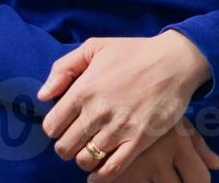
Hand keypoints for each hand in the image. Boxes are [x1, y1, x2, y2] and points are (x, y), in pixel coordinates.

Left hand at [40, 32, 212, 178]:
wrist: (175, 61)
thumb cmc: (134, 52)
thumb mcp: (95, 47)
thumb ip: (63, 68)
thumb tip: (43, 96)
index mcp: (83, 91)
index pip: (51, 127)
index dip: (55, 128)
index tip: (65, 125)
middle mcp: (97, 112)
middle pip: (64, 148)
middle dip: (67, 146)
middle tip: (78, 139)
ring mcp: (119, 128)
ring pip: (85, 160)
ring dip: (84, 158)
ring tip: (92, 149)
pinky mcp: (139, 140)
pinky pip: (111, 169)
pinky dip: (100, 176)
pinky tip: (98, 173)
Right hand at [107, 118, 218, 182]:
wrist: (108, 98)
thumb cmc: (151, 108)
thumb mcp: (175, 121)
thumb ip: (198, 144)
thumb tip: (218, 164)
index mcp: (176, 143)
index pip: (200, 178)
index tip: (192, 180)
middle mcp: (157, 158)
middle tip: (170, 177)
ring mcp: (133, 169)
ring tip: (151, 175)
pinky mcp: (111, 175)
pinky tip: (134, 178)